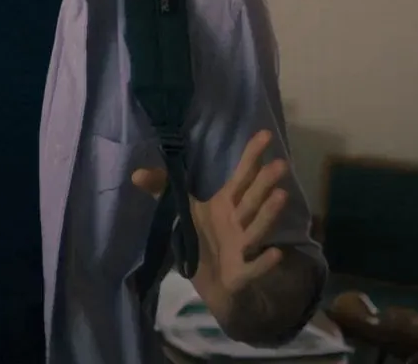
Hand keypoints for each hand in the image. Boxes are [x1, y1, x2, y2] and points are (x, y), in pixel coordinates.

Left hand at [129, 130, 289, 304]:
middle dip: (265, 182)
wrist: (208, 283)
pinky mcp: (241, 272)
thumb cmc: (200, 240)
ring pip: (256, 227)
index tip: (265, 134)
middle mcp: (238, 221)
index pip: (241, 176)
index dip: (251, 156)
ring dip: (269, 213)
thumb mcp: (180, 212)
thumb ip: (162, 191)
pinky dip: (264, 262)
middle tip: (281, 163)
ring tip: (281, 196)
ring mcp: (242, 246)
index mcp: (225, 203)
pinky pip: (254, 267)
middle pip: (252, 199)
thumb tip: (135, 173)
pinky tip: (276, 254)